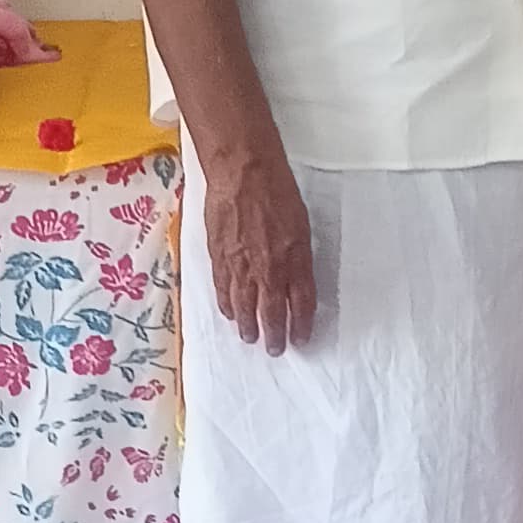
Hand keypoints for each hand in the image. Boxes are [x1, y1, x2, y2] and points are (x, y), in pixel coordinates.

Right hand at [204, 148, 315, 353]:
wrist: (243, 173)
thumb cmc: (277, 191)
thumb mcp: (302, 225)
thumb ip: (299, 256)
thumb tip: (297, 278)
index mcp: (295, 261)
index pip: (302, 303)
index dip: (302, 324)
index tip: (301, 338)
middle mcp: (270, 269)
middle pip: (273, 312)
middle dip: (275, 335)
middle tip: (275, 349)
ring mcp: (242, 266)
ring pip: (245, 306)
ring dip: (249, 326)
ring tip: (250, 339)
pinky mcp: (219, 257)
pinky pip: (223, 289)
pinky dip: (227, 305)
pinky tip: (230, 314)